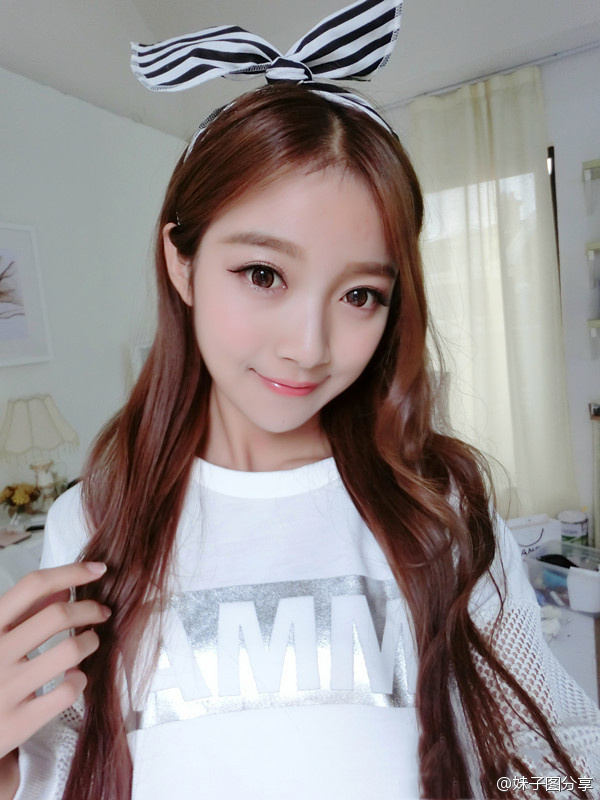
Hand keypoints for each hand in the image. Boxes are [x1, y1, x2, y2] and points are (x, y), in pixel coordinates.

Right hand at [0, 562, 110, 758]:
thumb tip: (64, 588)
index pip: (33, 585)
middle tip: (101, 612)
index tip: (98, 569)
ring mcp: (7, 688)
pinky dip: (80, 680)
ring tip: (90, 642)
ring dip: (91, 642)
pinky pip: (67, 691)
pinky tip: (74, 677)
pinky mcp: (19, 721)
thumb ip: (25, 613)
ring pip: (69, 651)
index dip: (71, 572)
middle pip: (57, 615)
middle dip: (90, 609)